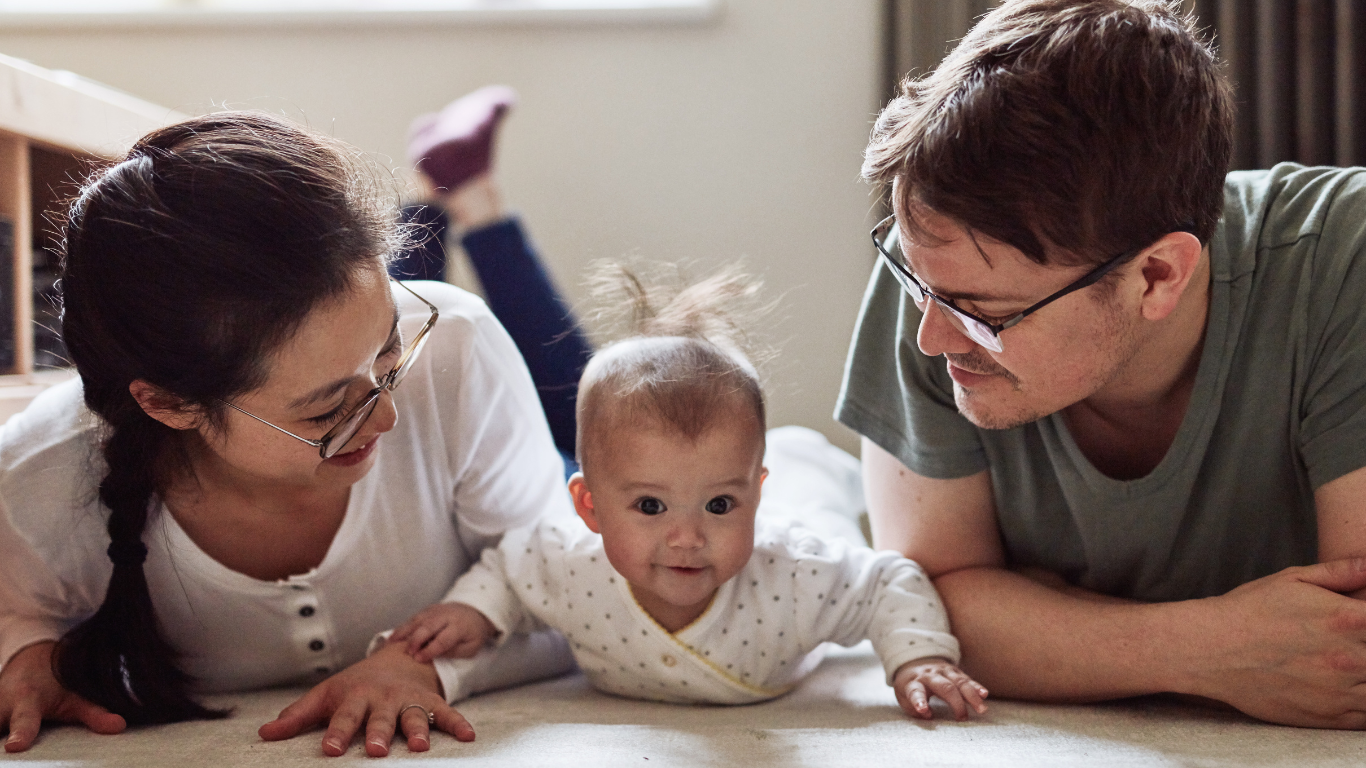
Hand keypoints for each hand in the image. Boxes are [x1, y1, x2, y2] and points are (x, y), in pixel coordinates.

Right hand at [1, 641, 125, 752]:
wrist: (29, 659)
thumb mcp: (75, 697)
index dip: (20, 734)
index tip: (15, 746)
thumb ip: (95, 714)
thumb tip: (119, 726)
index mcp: (27, 700)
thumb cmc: (55, 682)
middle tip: (8, 747)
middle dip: (0, 731)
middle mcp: (2, 706)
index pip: (23, 720)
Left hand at [257, 642, 473, 756]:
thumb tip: (264, 733)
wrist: (397, 658)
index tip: (331, 750)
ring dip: (417, 730)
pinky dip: (458, 723)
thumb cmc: (355, 685)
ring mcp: (409, 700)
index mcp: (355, 697)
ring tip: (420, 747)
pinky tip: (469, 736)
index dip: (338, 734)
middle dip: (380, 733)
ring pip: (413, 716)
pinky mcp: (430, 702)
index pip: (344, 718)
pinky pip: (446, 713)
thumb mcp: (326, 695)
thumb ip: (298, 716)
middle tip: (377, 750)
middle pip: (381, 718)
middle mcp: (383, 699)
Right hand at [389, 602, 497, 663]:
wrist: (474, 612)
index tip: (418, 659)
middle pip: (428, 626)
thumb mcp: (471, 648)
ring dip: (404, 632)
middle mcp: (446, 616)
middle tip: (407, 652)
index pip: (443, 639)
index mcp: (459, 627)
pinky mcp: (427, 610)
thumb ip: (454, 652)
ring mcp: (435, 611)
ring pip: (417, 620)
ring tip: (391, 643)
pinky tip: (392, 637)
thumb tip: (434, 655)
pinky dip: (402, 627)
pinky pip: (413, 618)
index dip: (430, 649)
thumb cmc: (472, 634)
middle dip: (416, 639)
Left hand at [892, 657, 988, 720]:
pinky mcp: (955, 671)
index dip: (919, 701)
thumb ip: (913, 708)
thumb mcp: (903, 697)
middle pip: (945, 687)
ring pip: (960, 682)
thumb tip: (928, 715)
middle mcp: (930, 675)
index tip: (922, 710)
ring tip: (981, 709)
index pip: (916, 692)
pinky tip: (984, 694)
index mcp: (914, 683)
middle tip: (963, 718)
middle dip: (956, 702)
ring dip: (972, 696)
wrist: (915, 661)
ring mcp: (944, 672)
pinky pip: (967, 679)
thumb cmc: (910, 685)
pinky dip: (976, 687)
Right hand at [1182, 558, 1365, 728]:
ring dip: (1365, 677)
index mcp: (1349, 619)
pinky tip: (1342, 688)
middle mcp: (1352, 658)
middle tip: (1348, 646)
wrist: (1210, 651)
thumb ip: (1339, 572)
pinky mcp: (1329, 717)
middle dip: (1365, 649)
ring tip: (1344, 665)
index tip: (1358, 625)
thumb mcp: (1292, 580)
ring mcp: (1342, 691)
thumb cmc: (1249, 612)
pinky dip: (1361, 704)